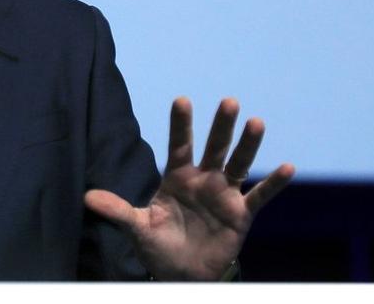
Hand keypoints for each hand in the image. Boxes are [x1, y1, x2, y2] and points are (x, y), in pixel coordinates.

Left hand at [84, 97, 294, 279]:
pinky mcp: (241, 214)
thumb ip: (117, 210)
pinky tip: (286, 167)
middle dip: (220, 127)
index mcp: (176, 177)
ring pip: (239, 164)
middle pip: (214, 148)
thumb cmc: (159, 246)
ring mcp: (224, 195)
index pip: (179, 145)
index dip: (181, 124)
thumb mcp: (137, 227)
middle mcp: (203, 180)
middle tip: (228, 102)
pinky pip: (259, 196)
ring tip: (257, 122)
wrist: (182, 274)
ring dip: (248, 145)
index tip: (182, 99)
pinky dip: (273, 183)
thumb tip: (86, 197)